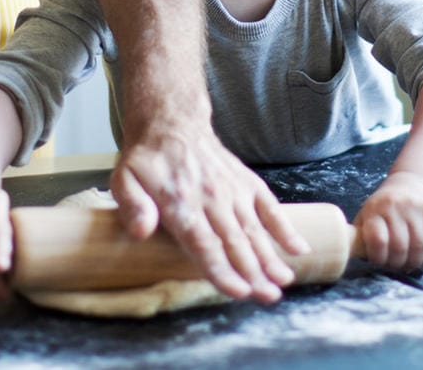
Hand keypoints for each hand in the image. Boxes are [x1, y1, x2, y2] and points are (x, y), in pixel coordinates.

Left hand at [110, 122, 307, 303]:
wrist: (173, 124)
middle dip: (253, 272)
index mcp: (180, 202)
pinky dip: (284, 227)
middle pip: (234, 242)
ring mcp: (232, 190)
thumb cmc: (148, 160)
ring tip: (283, 282)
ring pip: (254, 229)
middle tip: (268, 297)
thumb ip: (132, 205)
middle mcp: (211, 197)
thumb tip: (141, 232)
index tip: (238, 290)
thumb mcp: (124, 178)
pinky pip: (269, 206)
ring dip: (270, 257)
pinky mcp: (246, 183)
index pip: (204, 242)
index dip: (221, 269)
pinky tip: (299, 249)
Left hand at [355, 171, 422, 271]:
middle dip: (398, 264)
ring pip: (419, 245)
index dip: (379, 258)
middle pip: (399, 247)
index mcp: (374, 209)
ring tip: (411, 263)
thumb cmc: (386, 207)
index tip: (381, 262)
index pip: (377, 241)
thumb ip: (362, 235)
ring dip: (415, 262)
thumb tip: (355, 256)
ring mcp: (416, 205)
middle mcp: (395, 205)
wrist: (413, 181)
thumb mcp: (369, 215)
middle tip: (398, 266)